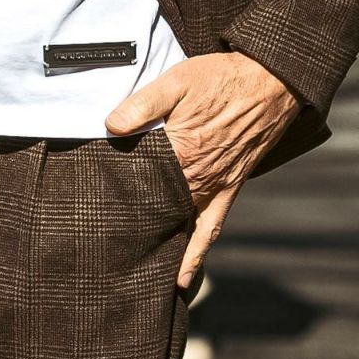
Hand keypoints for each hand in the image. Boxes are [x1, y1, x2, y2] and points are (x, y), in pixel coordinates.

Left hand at [105, 52, 302, 289]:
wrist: (269, 83)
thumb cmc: (220, 79)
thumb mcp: (177, 80)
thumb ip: (143, 104)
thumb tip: (110, 125)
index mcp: (179, 149)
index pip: (138, 177)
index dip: (114, 190)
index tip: (89, 208)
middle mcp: (196, 176)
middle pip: (155, 206)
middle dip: (129, 224)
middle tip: (98, 248)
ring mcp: (213, 187)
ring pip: (179, 225)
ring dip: (157, 245)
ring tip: (129, 271)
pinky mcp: (228, 191)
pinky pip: (210, 230)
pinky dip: (195, 256)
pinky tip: (183, 280)